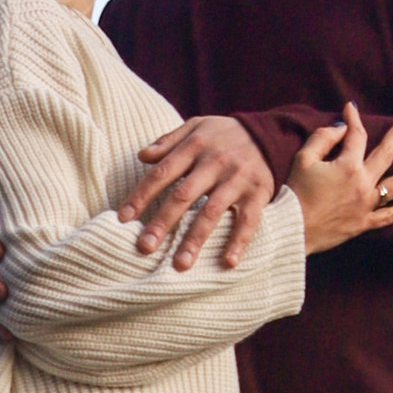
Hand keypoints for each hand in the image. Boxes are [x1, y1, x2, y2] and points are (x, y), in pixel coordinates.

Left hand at [119, 116, 275, 270]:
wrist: (269, 132)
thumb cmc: (224, 135)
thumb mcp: (197, 127)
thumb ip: (169, 141)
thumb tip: (142, 156)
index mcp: (195, 146)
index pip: (162, 173)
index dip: (142, 195)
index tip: (123, 219)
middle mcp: (215, 162)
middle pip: (183, 195)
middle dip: (163, 222)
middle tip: (145, 248)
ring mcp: (237, 178)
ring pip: (212, 211)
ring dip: (195, 239)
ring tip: (180, 265)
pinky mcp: (258, 192)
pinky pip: (249, 220)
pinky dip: (239, 241)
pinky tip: (227, 263)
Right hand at [285, 105, 392, 256]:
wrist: (290, 231)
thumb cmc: (294, 194)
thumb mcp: (303, 159)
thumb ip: (324, 138)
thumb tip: (342, 128)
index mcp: (348, 165)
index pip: (356, 135)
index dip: (354, 119)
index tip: (350, 109)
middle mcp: (363, 183)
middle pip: (386, 153)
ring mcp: (366, 204)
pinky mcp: (363, 224)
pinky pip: (390, 217)